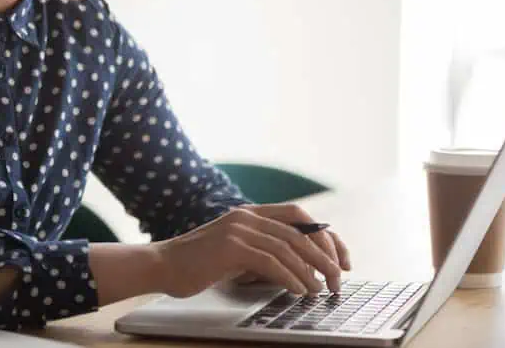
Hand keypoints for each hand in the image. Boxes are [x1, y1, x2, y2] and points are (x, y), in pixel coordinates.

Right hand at [152, 205, 348, 298]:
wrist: (163, 264)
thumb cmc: (198, 264)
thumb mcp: (236, 253)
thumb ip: (263, 252)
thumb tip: (302, 269)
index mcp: (250, 213)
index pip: (300, 216)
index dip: (326, 236)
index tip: (342, 259)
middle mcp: (247, 216)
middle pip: (300, 231)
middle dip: (325, 256)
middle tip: (338, 280)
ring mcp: (238, 229)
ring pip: (289, 247)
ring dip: (311, 271)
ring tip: (320, 290)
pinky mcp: (231, 247)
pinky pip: (271, 261)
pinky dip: (290, 277)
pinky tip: (298, 290)